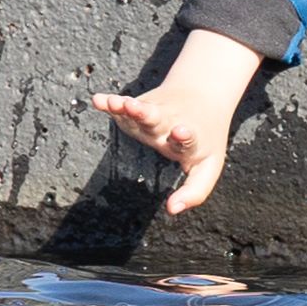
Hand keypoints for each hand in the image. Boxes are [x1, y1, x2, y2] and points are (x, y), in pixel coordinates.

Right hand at [91, 27, 265, 215]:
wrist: (204, 96)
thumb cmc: (203, 141)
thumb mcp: (208, 167)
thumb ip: (194, 192)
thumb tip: (171, 210)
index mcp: (189, 139)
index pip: (187, 139)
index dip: (184, 136)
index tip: (181, 131)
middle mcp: (169, 124)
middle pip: (156, 120)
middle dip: (146, 114)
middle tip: (137, 108)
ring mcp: (154, 113)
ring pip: (140, 110)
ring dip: (128, 107)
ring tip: (118, 103)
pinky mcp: (140, 105)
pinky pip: (123, 104)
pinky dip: (110, 104)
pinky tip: (98, 101)